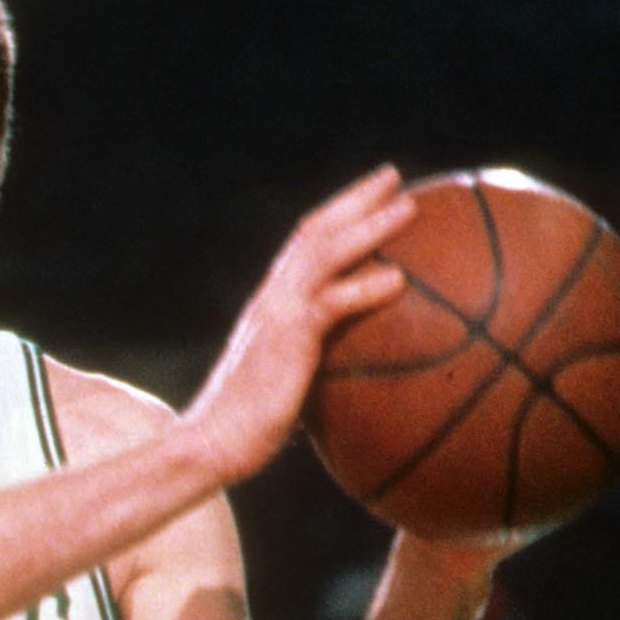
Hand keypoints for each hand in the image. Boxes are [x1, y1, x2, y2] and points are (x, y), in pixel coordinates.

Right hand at [180, 167, 415, 488]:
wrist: (210, 443)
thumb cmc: (245, 431)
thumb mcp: (281, 388)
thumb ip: (308, 369)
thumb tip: (345, 379)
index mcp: (270, 303)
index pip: (303, 245)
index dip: (336, 216)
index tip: (368, 197)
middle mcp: (271, 297)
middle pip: (315, 231)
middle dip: (355, 199)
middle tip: (394, 176)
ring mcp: (276, 313)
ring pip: (325, 253)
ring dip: (368, 226)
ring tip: (409, 207)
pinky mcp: (286, 339)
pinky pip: (330, 304)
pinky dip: (364, 288)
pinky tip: (398, 279)